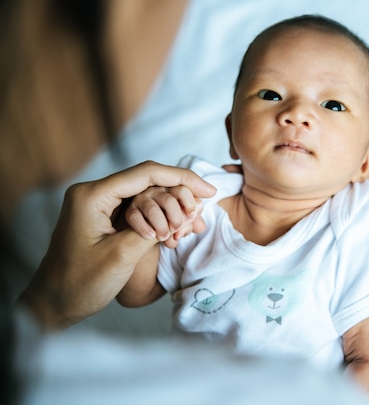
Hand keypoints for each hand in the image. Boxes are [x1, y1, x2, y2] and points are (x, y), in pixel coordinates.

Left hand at [18, 161, 215, 329]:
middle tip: (207, 199)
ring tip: (193, 216)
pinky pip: (136, 206)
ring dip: (170, 203)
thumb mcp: (121, 256)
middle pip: (146, 179)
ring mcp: (96, 204)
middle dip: (179, 188)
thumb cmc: (80, 283)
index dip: (181, 177)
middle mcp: (93, 193)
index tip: (208, 189)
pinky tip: (176, 221)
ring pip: (143, 192)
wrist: (52, 303)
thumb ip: (152, 230)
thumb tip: (181, 214)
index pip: (146, 173)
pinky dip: (158, 212)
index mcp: (92, 195)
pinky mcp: (101, 216)